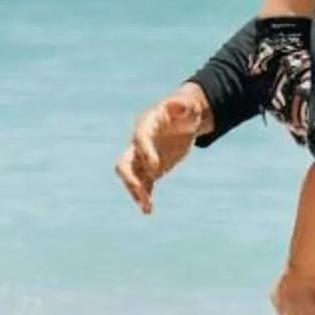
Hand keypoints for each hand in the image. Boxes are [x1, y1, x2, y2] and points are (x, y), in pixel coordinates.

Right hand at [115, 88, 208, 214]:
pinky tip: (148, 210)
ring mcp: (142, 157)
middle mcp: (138, 143)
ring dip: (136, 192)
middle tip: (141, 191)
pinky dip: (144, 196)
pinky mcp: (149, 169)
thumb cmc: (187, 112)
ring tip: (147, 209)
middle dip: (130, 178)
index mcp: (147, 124)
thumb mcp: (190, 108)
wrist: (183, 120)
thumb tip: (176, 104)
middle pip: (124, 162)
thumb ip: (183, 107)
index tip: (156, 168)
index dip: (146, 152)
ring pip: (131, 177)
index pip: (140, 138)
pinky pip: (143, 184)